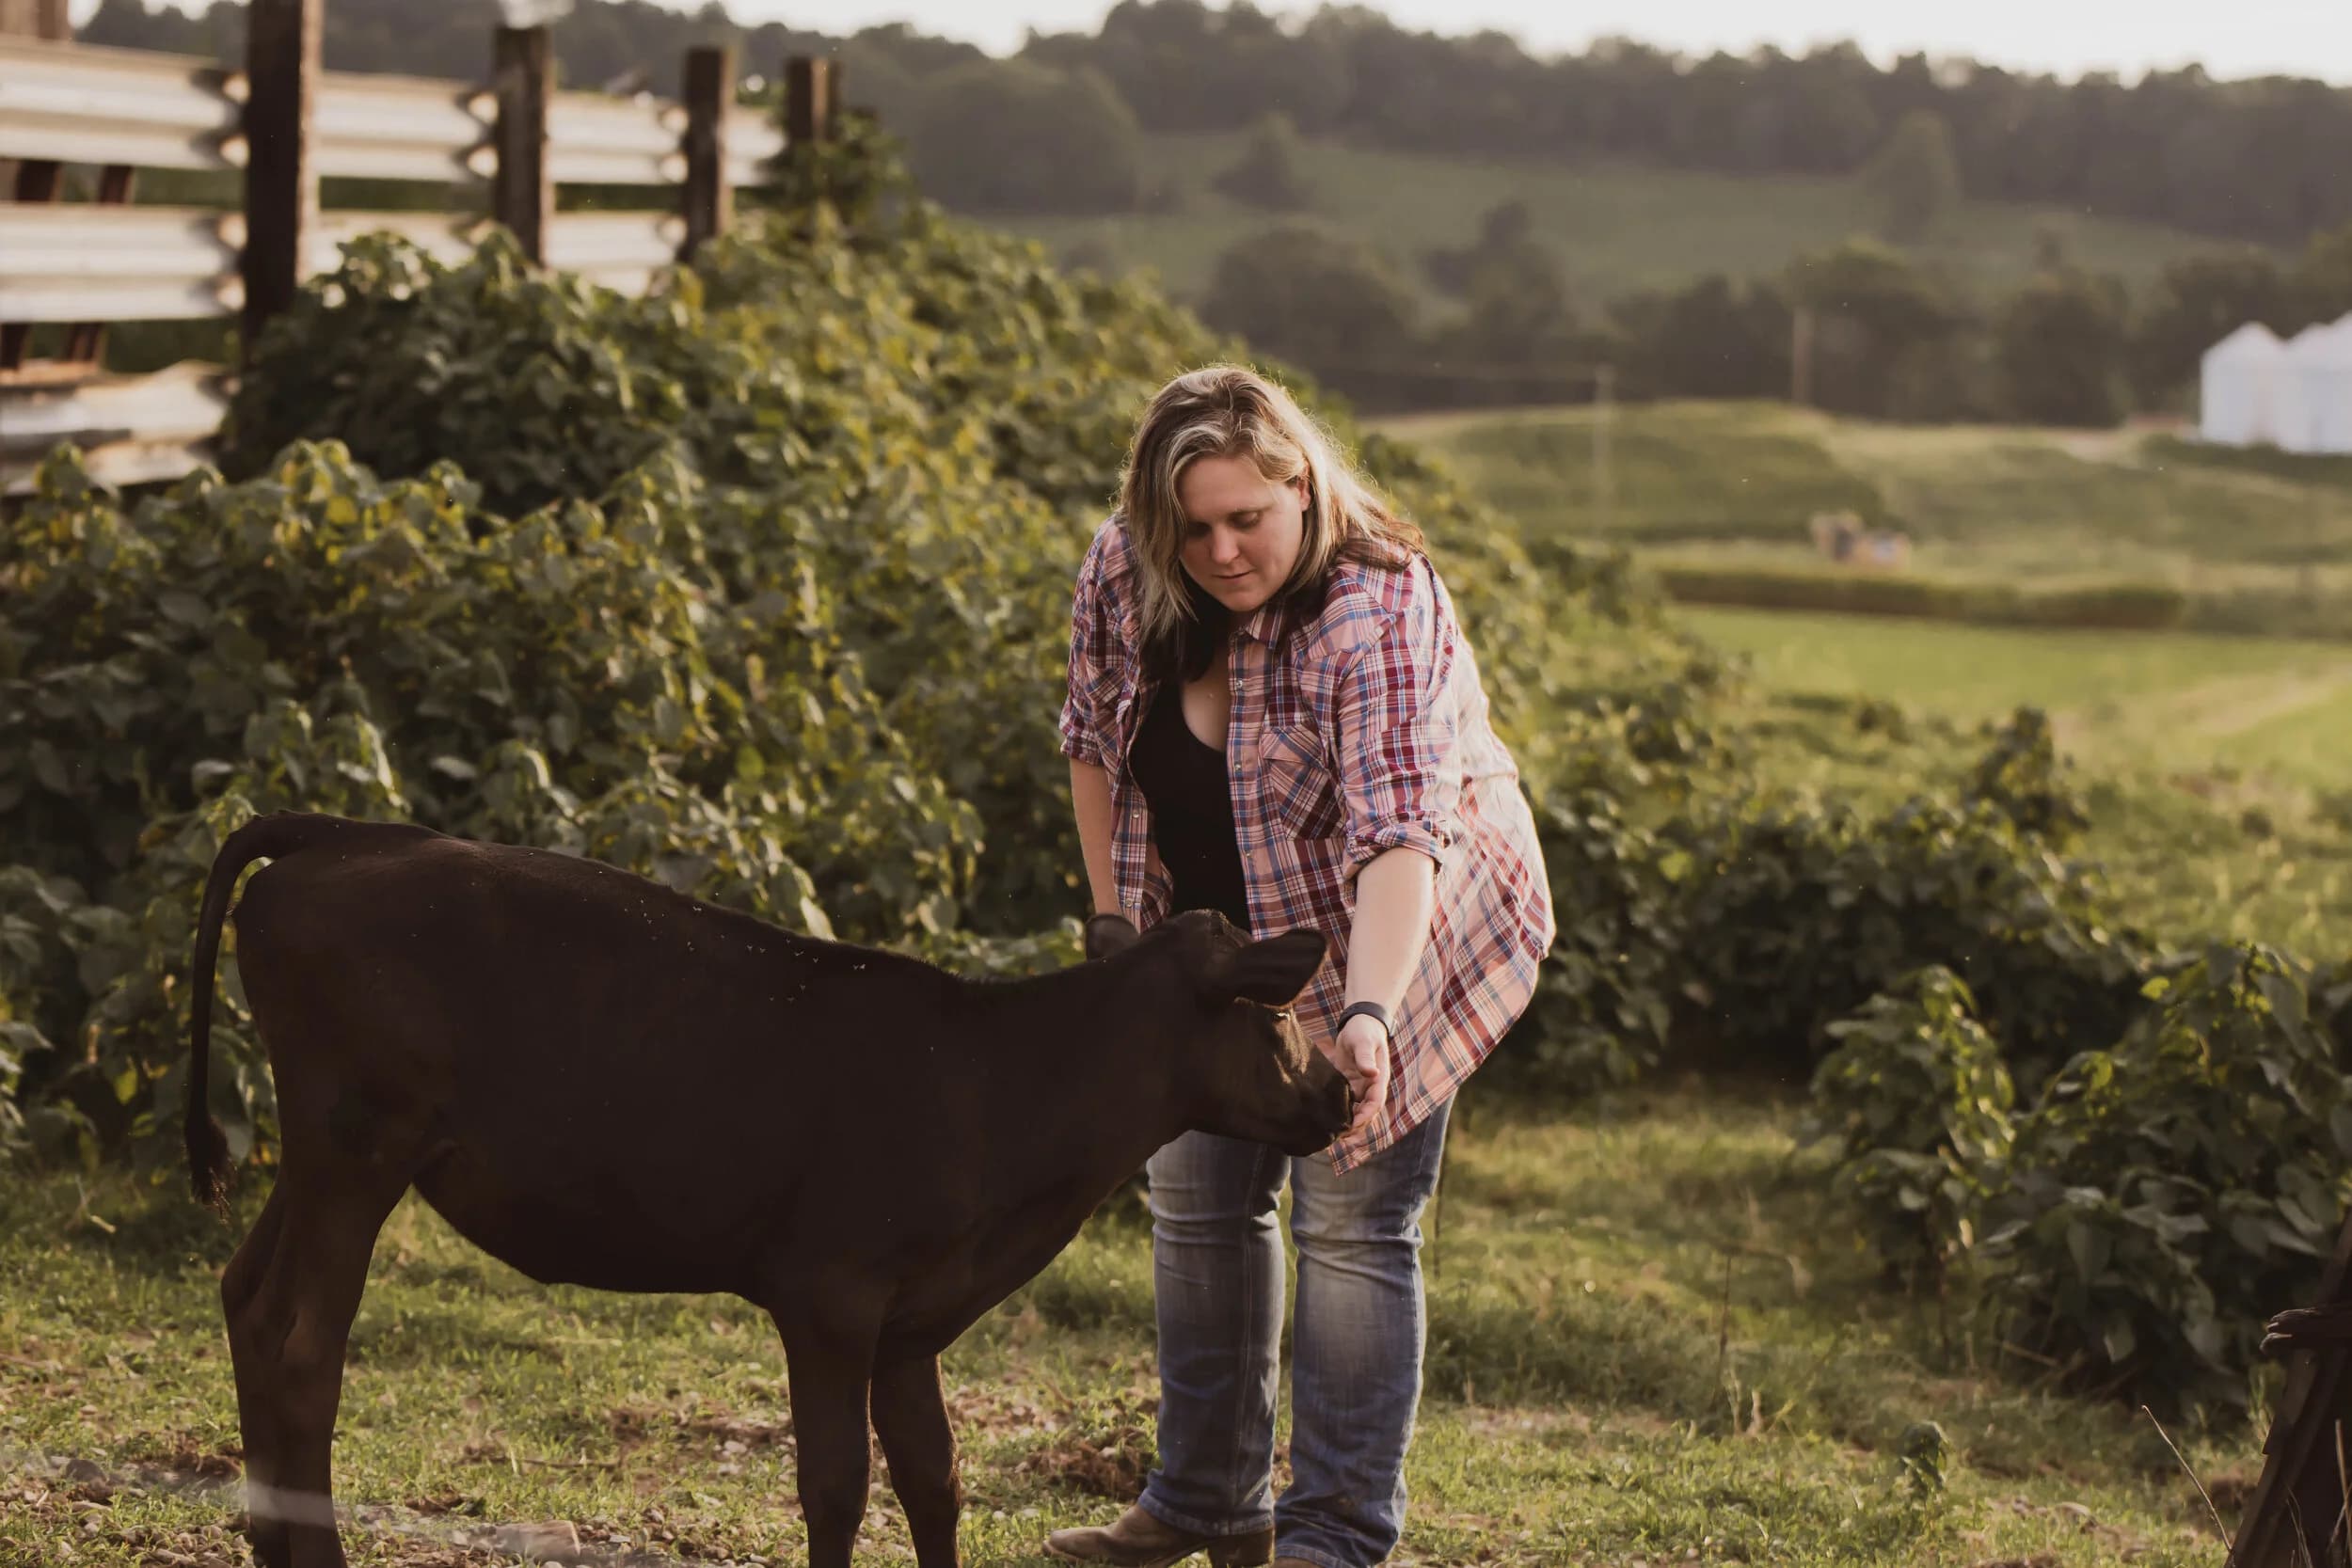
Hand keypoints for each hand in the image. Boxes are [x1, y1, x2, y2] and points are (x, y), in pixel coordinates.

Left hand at [1330, 1012, 1390, 1141]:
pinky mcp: (1348, 1084)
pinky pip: (1345, 1102)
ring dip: (1346, 1122)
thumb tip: (1372, 1073)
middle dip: (1354, 1126)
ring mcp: (1359, 1087)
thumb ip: (1366, 1057)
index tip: (1351, 1126)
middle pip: (1365, 1113)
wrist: (1359, 1023)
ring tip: (1330, 1133)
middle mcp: (1370, 1087)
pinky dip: (1338, 1111)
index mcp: (1378, 1080)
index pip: (1374, 1104)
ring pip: (1355, 1110)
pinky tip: (1325, 1118)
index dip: (1364, 1117)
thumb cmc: (1364, 1031)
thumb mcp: (1364, 1042)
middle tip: (1337, 1136)